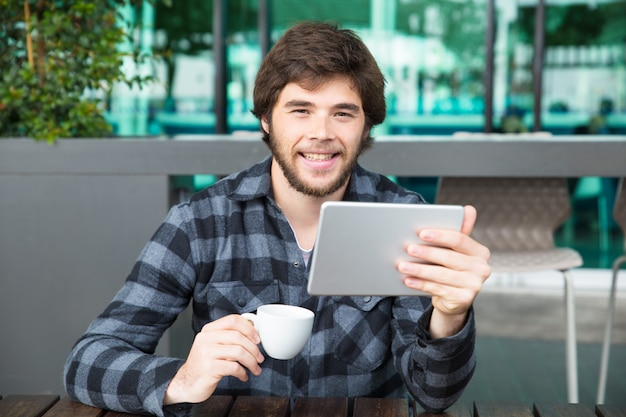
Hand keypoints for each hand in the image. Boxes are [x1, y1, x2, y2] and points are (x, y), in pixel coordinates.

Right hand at [164, 314, 263, 404]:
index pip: (233, 320)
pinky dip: (243, 372)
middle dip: (254, 348)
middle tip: (260, 358)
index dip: (249, 328)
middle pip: (238, 336)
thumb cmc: (205, 364)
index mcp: (209, 330)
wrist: (187, 383)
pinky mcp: (208, 368)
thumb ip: (229, 337)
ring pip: (238, 352)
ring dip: (251, 362)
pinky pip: (234, 367)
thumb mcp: (214, 346)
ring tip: (255, 368)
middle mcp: (206, 339)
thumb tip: (254, 333)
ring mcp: (206, 353)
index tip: (257, 339)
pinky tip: (243, 376)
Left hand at [397, 205, 490, 336]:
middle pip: (450, 258)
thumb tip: (468, 209)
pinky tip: (408, 280)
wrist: (453, 300)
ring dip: (420, 269)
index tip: (421, 233)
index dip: (440, 236)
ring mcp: (474, 285)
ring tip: (402, 265)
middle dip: (427, 252)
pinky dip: (421, 284)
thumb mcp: (454, 250)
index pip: (460, 239)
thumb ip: (459, 231)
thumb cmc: (450, 268)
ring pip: (442, 274)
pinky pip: (438, 289)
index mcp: (480, 252)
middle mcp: (482, 268)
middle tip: (408, 248)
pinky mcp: (464, 300)